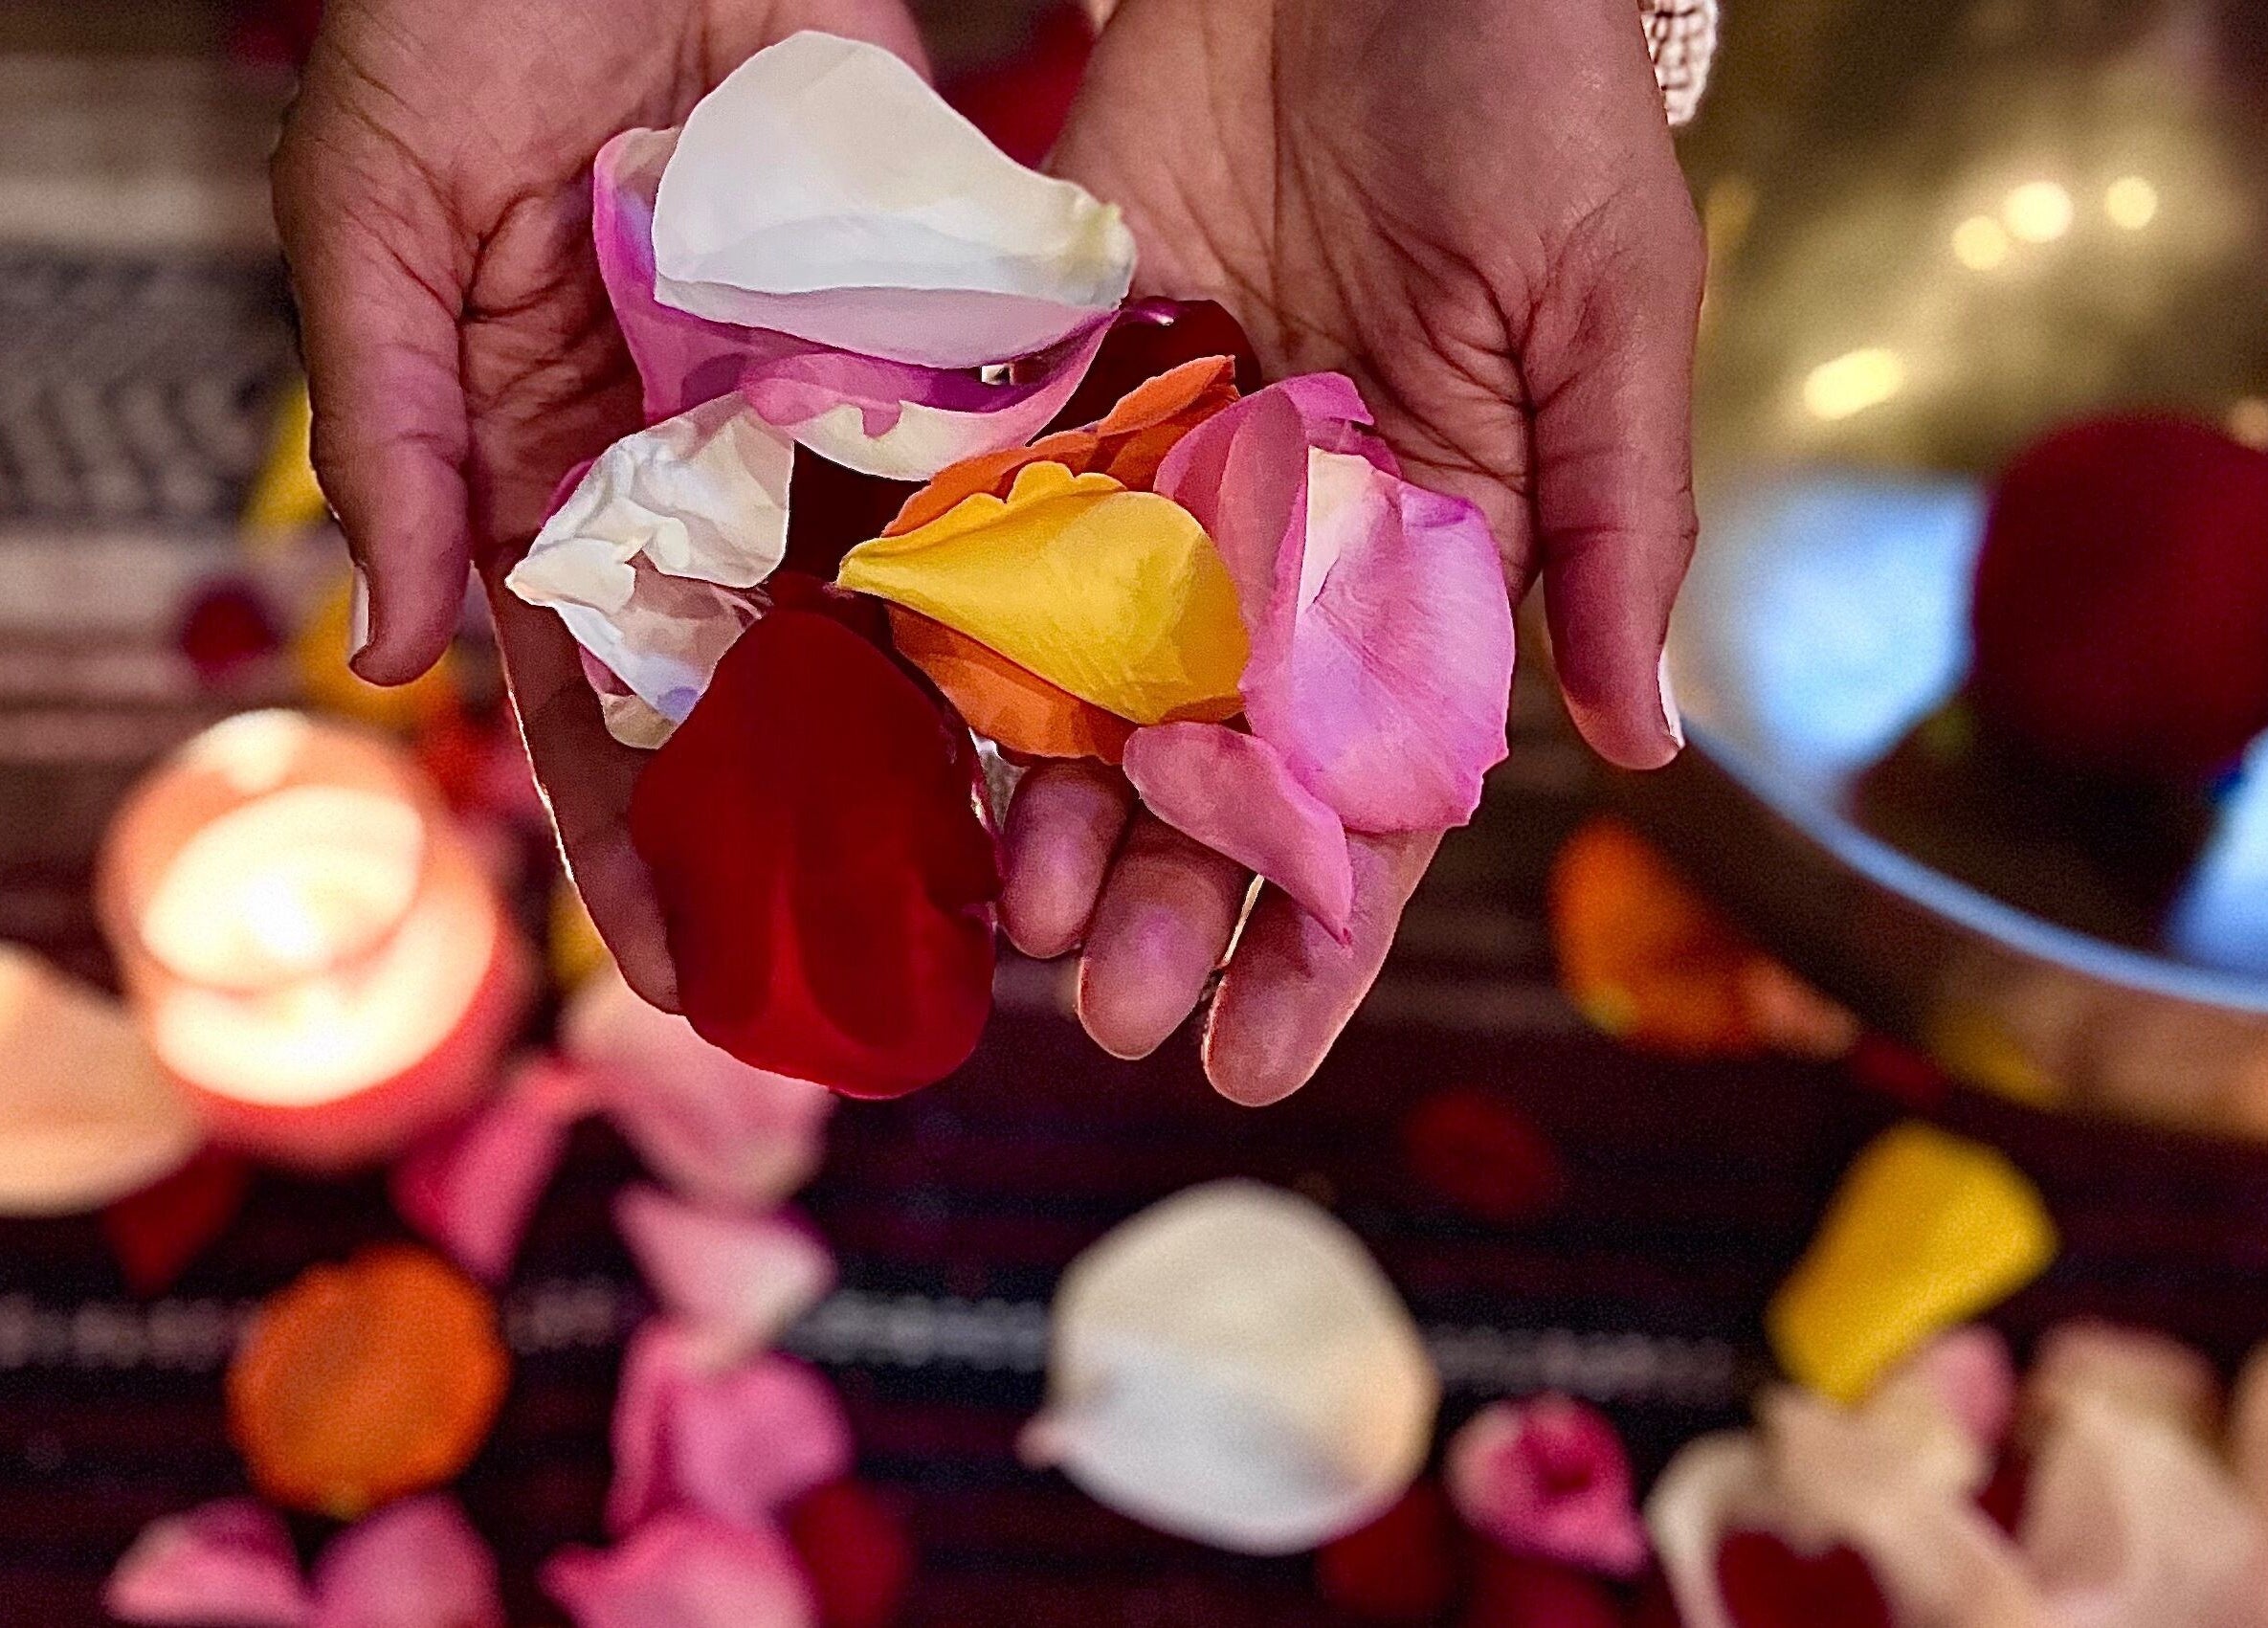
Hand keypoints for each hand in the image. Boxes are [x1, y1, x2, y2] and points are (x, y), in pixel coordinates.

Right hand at [272, 0, 927, 1009]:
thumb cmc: (458, 18)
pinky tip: (1065, 712)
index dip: (636, 841)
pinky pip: (973, 487)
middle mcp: (698, 477)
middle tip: (866, 981)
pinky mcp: (924, 344)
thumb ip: (382, 429)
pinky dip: (1011, 595)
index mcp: (550, 475)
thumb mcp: (372, 221)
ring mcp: (816, 420)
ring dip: (928, 759)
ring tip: (991, 894)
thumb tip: (382, 652)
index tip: (681, 972)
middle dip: (802, 841)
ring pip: (879, 620)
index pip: (593, 700)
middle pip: (756, 697)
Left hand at [1021, 0, 1706, 1101]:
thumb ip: (1612, 528)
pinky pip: (992, 552)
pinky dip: (954, 660)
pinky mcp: (1051, 402)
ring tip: (1017, 926)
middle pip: (1217, 773)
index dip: (1323, 935)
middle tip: (1109, 1016)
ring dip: (1053, 819)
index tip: (1259, 1065)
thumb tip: (1636, 746)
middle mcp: (1284, 554)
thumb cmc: (1527, 105)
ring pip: (1092, 695)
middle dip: (1168, 906)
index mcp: (1430, 559)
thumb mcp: (1607, 311)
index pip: (1380, 791)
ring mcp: (1159, 488)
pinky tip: (918, 762)